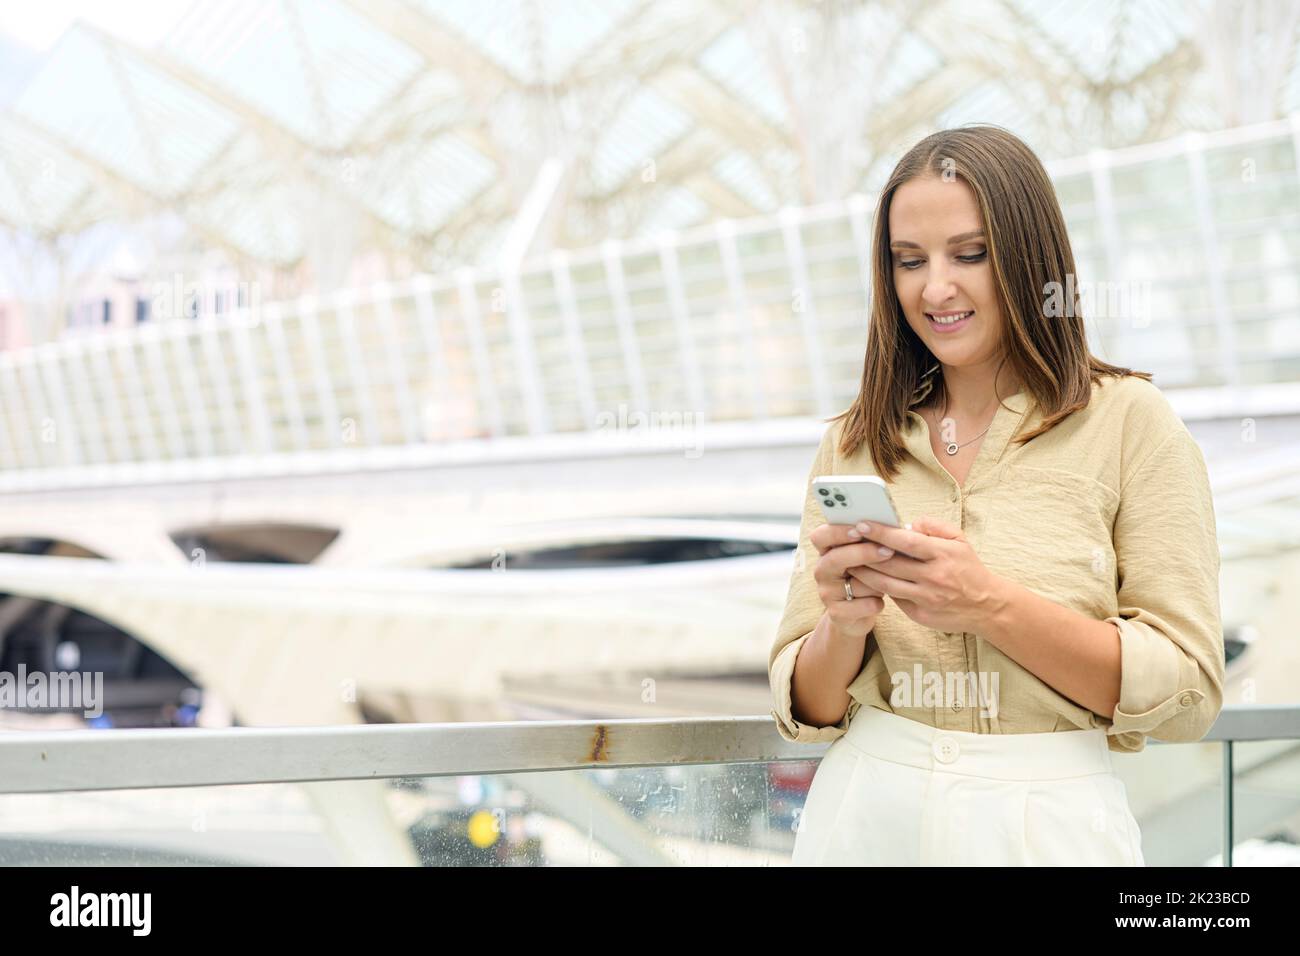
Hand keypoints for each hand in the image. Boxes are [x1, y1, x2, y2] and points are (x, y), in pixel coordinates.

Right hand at [809, 521, 893, 639]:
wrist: (856, 614)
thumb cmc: (866, 576)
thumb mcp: (865, 557)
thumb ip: (871, 542)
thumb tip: (896, 528)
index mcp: (826, 551)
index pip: (820, 536)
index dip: (838, 532)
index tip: (860, 529)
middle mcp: (821, 570)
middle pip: (835, 558)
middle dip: (864, 553)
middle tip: (889, 551)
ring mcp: (826, 593)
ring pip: (856, 584)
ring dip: (877, 583)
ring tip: (886, 583)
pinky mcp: (836, 613)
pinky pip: (865, 605)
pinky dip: (877, 603)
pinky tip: (879, 601)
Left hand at [847, 515, 1003, 633]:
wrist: (987, 606)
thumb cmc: (968, 568)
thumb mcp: (959, 540)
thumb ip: (934, 526)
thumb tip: (907, 523)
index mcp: (943, 555)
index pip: (907, 541)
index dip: (881, 532)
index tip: (861, 524)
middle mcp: (934, 577)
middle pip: (891, 564)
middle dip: (864, 552)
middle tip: (845, 542)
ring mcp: (926, 598)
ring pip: (886, 584)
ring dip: (864, 572)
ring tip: (848, 561)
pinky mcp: (920, 615)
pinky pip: (893, 599)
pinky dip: (877, 588)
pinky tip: (864, 579)